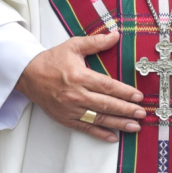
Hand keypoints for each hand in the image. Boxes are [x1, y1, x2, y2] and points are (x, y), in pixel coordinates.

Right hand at [15, 30, 144, 142]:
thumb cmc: (52, 59)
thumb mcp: (74, 45)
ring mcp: (70, 109)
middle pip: (106, 104)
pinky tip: (113, 137)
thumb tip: (116, 35)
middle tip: (143, 113)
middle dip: (126, 110)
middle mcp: (76, 95)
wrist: (28, 75)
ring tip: (134, 126)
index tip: (138, 96)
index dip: (125, 92)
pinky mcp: (65, 119)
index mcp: (80, 76)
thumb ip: (96, 42)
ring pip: (99, 118)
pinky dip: (100, 134)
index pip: (108, 86)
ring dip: (118, 123)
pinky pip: (85, 128)